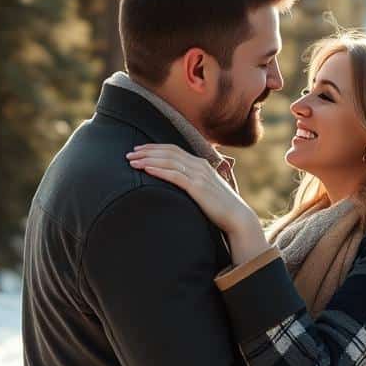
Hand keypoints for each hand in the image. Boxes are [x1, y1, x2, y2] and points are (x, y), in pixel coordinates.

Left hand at [126, 144, 267, 264]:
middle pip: (168, 152)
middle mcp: (199, 165)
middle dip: (147, 151)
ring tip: (132, 162)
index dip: (154, 148)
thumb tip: (178, 184)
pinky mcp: (197, 187)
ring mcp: (199, 175)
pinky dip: (159, 170)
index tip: (138, 150)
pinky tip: (146, 169)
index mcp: (201, 164)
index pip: (173, 149)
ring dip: (148, 159)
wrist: (237, 217)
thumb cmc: (220, 206)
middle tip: (129, 154)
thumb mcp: (206, 189)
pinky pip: (175, 175)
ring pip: (169, 161)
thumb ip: (193, 182)